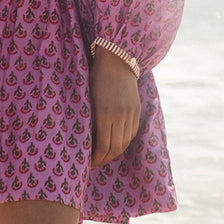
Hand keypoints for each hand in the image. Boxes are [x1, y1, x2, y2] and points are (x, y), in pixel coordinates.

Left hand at [90, 46, 140, 166]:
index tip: (88, 163)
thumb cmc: (96, 77)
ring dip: (114, 153)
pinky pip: (131, 133)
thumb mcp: (88, 98)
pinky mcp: (136, 110)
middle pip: (115, 148)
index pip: (103, 146)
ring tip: (104, 156)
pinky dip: (123, 142)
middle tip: (94, 164)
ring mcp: (130, 113)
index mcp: (104, 113)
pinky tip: (114, 144)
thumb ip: (90, 120)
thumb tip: (86, 141)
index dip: (96, 158)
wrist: (118, 59)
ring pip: (125, 142)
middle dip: (104, 159)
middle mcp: (120, 116)